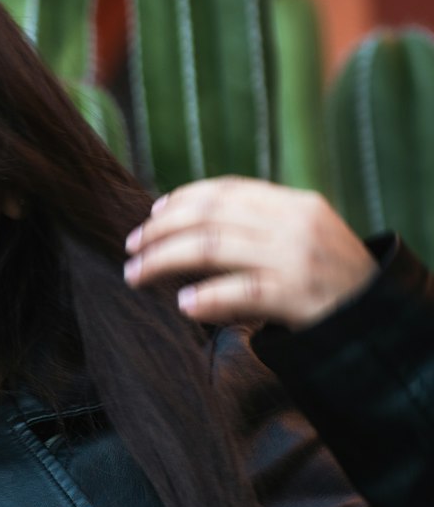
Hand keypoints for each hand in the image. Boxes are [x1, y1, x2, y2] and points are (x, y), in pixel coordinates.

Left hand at [122, 177, 379, 329]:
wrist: (376, 315)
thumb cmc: (328, 280)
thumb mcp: (301, 238)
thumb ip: (256, 228)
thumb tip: (187, 230)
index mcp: (294, 203)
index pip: (227, 190)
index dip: (182, 200)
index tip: (152, 215)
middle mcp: (294, 223)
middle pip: (209, 216)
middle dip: (161, 231)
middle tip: (130, 248)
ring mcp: (296, 258)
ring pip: (213, 248)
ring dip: (164, 261)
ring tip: (136, 275)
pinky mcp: (298, 296)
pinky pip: (242, 292)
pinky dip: (208, 297)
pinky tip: (184, 304)